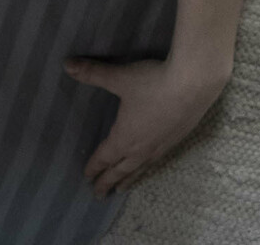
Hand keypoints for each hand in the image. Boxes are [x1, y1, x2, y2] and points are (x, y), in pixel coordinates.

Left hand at [64, 53, 230, 197]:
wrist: (193, 84)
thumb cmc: (152, 82)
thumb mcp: (120, 77)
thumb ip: (93, 73)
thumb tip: (66, 65)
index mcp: (125, 137)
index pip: (105, 156)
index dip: (95, 166)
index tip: (87, 177)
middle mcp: (141, 148)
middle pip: (121, 169)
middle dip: (107, 181)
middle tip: (99, 195)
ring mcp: (161, 146)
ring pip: (140, 169)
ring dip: (128, 179)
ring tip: (121, 189)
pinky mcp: (176, 140)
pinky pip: (156, 162)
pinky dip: (147, 169)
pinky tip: (151, 165)